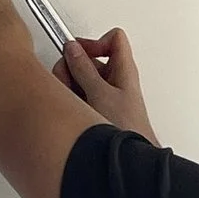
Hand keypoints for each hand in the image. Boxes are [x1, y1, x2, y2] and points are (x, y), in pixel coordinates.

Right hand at [58, 27, 156, 142]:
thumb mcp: (101, 94)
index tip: (77, 52)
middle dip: (72, 68)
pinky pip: (79, 96)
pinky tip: (73, 111)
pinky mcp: (97, 109)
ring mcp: (105, 95)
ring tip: (73, 102)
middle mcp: (115, 80)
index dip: (94, 42)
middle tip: (70, 82)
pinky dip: (72, 100)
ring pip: (80, 78)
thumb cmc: (128, 128)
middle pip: (88, 59)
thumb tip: (73, 49)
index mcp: (123, 69)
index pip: (114, 39)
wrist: (129, 159)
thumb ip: (84, 69)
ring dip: (69, 87)